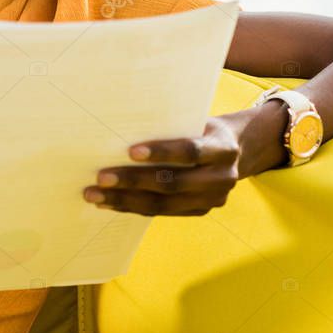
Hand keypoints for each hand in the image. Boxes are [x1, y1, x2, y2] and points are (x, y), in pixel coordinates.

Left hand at [82, 116, 246, 216]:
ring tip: (96, 195)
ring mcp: (213, 199)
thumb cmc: (203, 128)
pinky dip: (134, 207)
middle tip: (101, 178)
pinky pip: (162, 213)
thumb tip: (120, 131)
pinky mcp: (200, 211)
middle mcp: (222, 177)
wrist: (236, 148)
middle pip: (173, 183)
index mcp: (223, 148)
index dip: (162, 152)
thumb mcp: (196, 120)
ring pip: (164, 204)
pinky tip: (111, 203)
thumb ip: (171, 127)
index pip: (190, 151)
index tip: (130, 151)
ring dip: (126, 201)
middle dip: (134, 181)